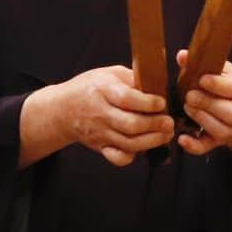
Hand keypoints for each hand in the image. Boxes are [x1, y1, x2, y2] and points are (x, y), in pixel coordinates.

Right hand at [55, 65, 173, 166]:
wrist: (62, 109)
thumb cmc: (91, 88)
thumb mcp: (109, 74)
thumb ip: (133, 79)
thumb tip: (159, 86)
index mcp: (103, 90)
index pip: (127, 99)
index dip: (148, 103)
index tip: (162, 102)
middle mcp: (101, 113)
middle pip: (131, 125)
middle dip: (155, 125)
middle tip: (169, 122)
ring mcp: (100, 133)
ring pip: (129, 143)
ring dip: (152, 141)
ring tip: (166, 134)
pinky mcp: (100, 147)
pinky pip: (117, 158)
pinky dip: (131, 156)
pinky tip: (143, 148)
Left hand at [176, 49, 231, 160]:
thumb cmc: (231, 87)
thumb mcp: (225, 71)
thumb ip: (206, 64)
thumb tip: (182, 56)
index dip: (218, 85)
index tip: (202, 79)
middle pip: (229, 113)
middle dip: (207, 103)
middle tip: (190, 95)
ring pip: (218, 129)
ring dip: (200, 118)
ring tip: (187, 107)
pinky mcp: (218, 141)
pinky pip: (206, 147)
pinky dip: (193, 146)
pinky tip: (182, 138)